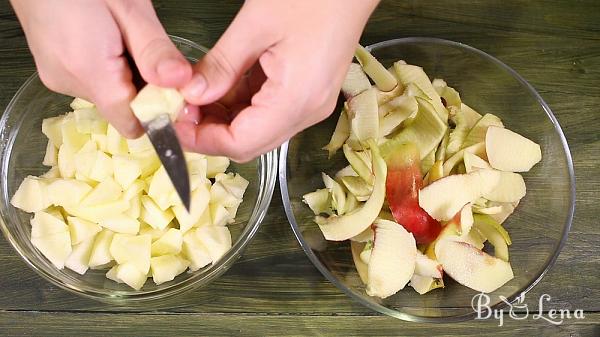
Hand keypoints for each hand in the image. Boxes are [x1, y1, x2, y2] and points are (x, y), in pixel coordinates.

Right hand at [10, 0, 191, 137]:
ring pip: (110, 95)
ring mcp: (58, 76)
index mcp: (89, 71)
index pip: (132, 124)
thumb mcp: (130, 8)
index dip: (160, 114)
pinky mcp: (55, 69)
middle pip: (123, 110)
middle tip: (154, 55)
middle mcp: (69, 82)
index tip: (178, 94)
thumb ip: (154, 50)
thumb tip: (181, 82)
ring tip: (127, 39)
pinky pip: (94, 82)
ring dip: (128, 77)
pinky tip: (112, 41)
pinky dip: (111, 69)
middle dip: (146, 90)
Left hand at [177, 0, 378, 161]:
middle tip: (180, 107)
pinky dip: (241, 105)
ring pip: (257, 129)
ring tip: (195, 93)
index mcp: (296, 100)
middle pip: (250, 143)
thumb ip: (220, 66)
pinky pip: (268, 112)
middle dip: (210, 131)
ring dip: (224, 118)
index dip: (203, 140)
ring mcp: (310, 104)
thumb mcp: (255, 25)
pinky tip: (221, 85)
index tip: (174, 121)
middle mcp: (307, 112)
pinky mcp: (307, 93)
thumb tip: (190, 96)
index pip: (242, 143)